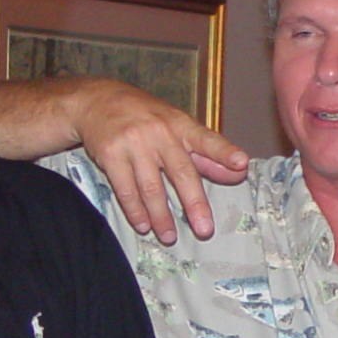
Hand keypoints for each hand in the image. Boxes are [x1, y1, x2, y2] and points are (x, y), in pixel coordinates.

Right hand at [71, 81, 247, 244]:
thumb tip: (237, 173)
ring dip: (161, 216)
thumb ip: (206, 153)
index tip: (241, 164)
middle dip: (194, 203)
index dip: (224, 153)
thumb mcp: (177, 127)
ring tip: (169, 237)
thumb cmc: (147, 118)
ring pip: (152, 187)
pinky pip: (126, 189)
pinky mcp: (111, 154)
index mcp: (181, 125)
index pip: (207, 139)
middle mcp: (160, 132)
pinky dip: (135, 211)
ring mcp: (134, 143)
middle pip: (181, 172)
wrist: (96, 100)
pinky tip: (143, 226)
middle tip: (204, 229)